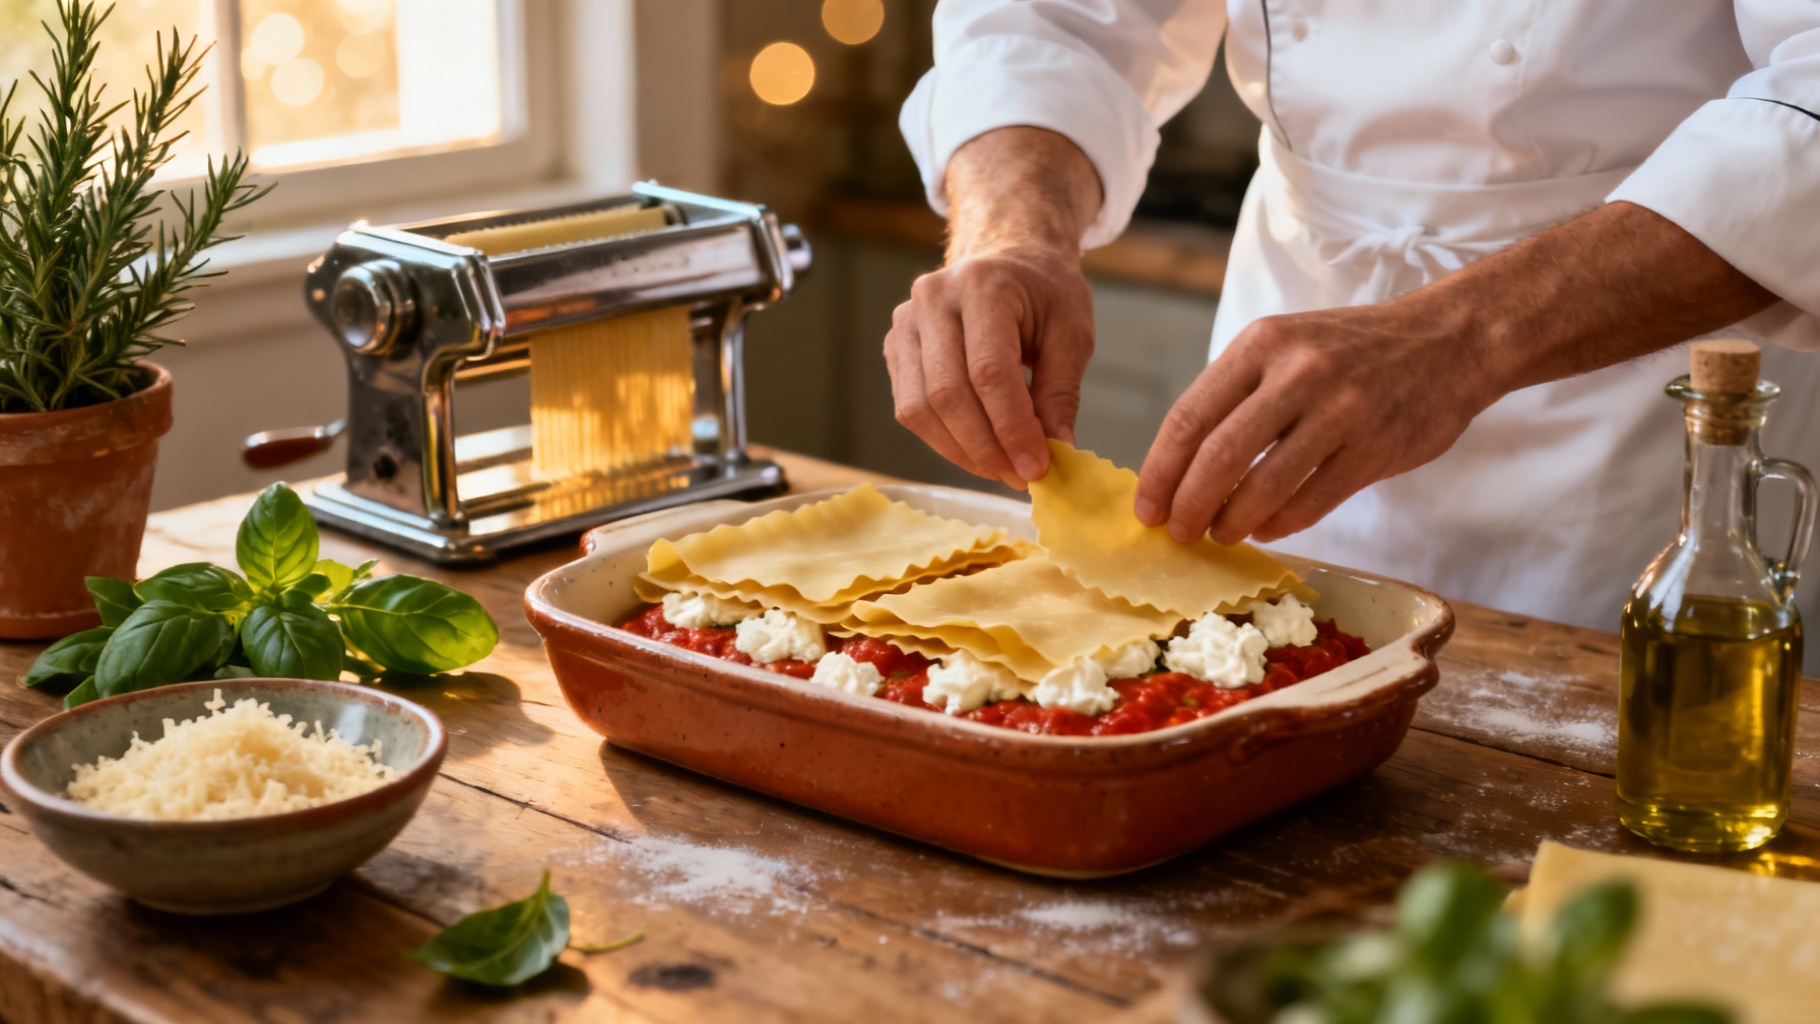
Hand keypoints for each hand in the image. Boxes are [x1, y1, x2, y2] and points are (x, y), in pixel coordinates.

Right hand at [885, 244, 1094, 487]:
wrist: (1008, 259)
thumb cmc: (1044, 293)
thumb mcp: (1072, 333)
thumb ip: (1061, 392)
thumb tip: (1056, 451)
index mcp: (983, 285)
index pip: (989, 371)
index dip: (1011, 427)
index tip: (1037, 466)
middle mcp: (933, 299)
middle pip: (946, 393)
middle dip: (985, 447)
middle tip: (1019, 476)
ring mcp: (906, 322)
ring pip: (920, 408)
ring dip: (961, 451)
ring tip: (1001, 468)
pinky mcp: (895, 347)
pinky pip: (910, 408)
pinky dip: (944, 439)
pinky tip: (978, 449)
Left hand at [1132, 201, 1779, 546]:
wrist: (1450, 340)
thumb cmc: (1352, 350)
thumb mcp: (1286, 346)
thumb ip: (1236, 395)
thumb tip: (1178, 467)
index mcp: (1261, 343)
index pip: (1189, 416)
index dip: (1160, 472)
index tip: (1146, 508)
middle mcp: (1297, 373)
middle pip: (1218, 457)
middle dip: (1188, 506)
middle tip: (1177, 533)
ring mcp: (1340, 411)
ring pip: (1264, 487)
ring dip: (1232, 522)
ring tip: (1220, 534)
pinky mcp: (1375, 448)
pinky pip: (1311, 501)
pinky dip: (1279, 524)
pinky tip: (1266, 529)